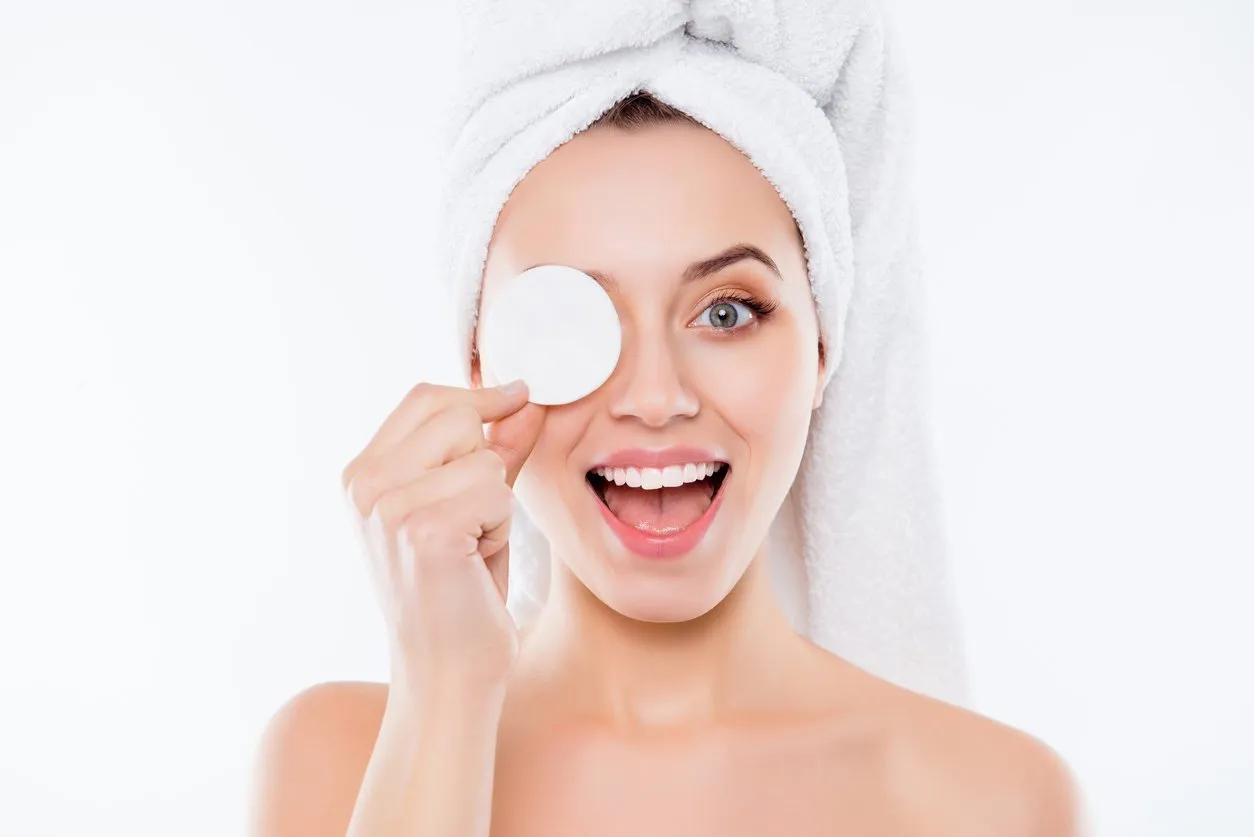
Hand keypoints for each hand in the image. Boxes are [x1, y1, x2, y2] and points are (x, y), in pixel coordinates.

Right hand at [341, 379, 545, 694]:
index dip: (478, 395)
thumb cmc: (462, 591)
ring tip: (472, 548)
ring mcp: (388, 507)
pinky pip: (496, 492)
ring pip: (483, 457)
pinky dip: (502, 527)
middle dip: (487, 460)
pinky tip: (476, 563)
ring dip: (497, 503)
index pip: (426, 399)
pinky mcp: (424, 531)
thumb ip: (494, 449)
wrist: (447, 671)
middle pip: (456, 414)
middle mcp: (364, 485)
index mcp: (361, 475)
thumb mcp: (473, 506)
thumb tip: (523, 397)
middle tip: (474, 520)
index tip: (518, 395)